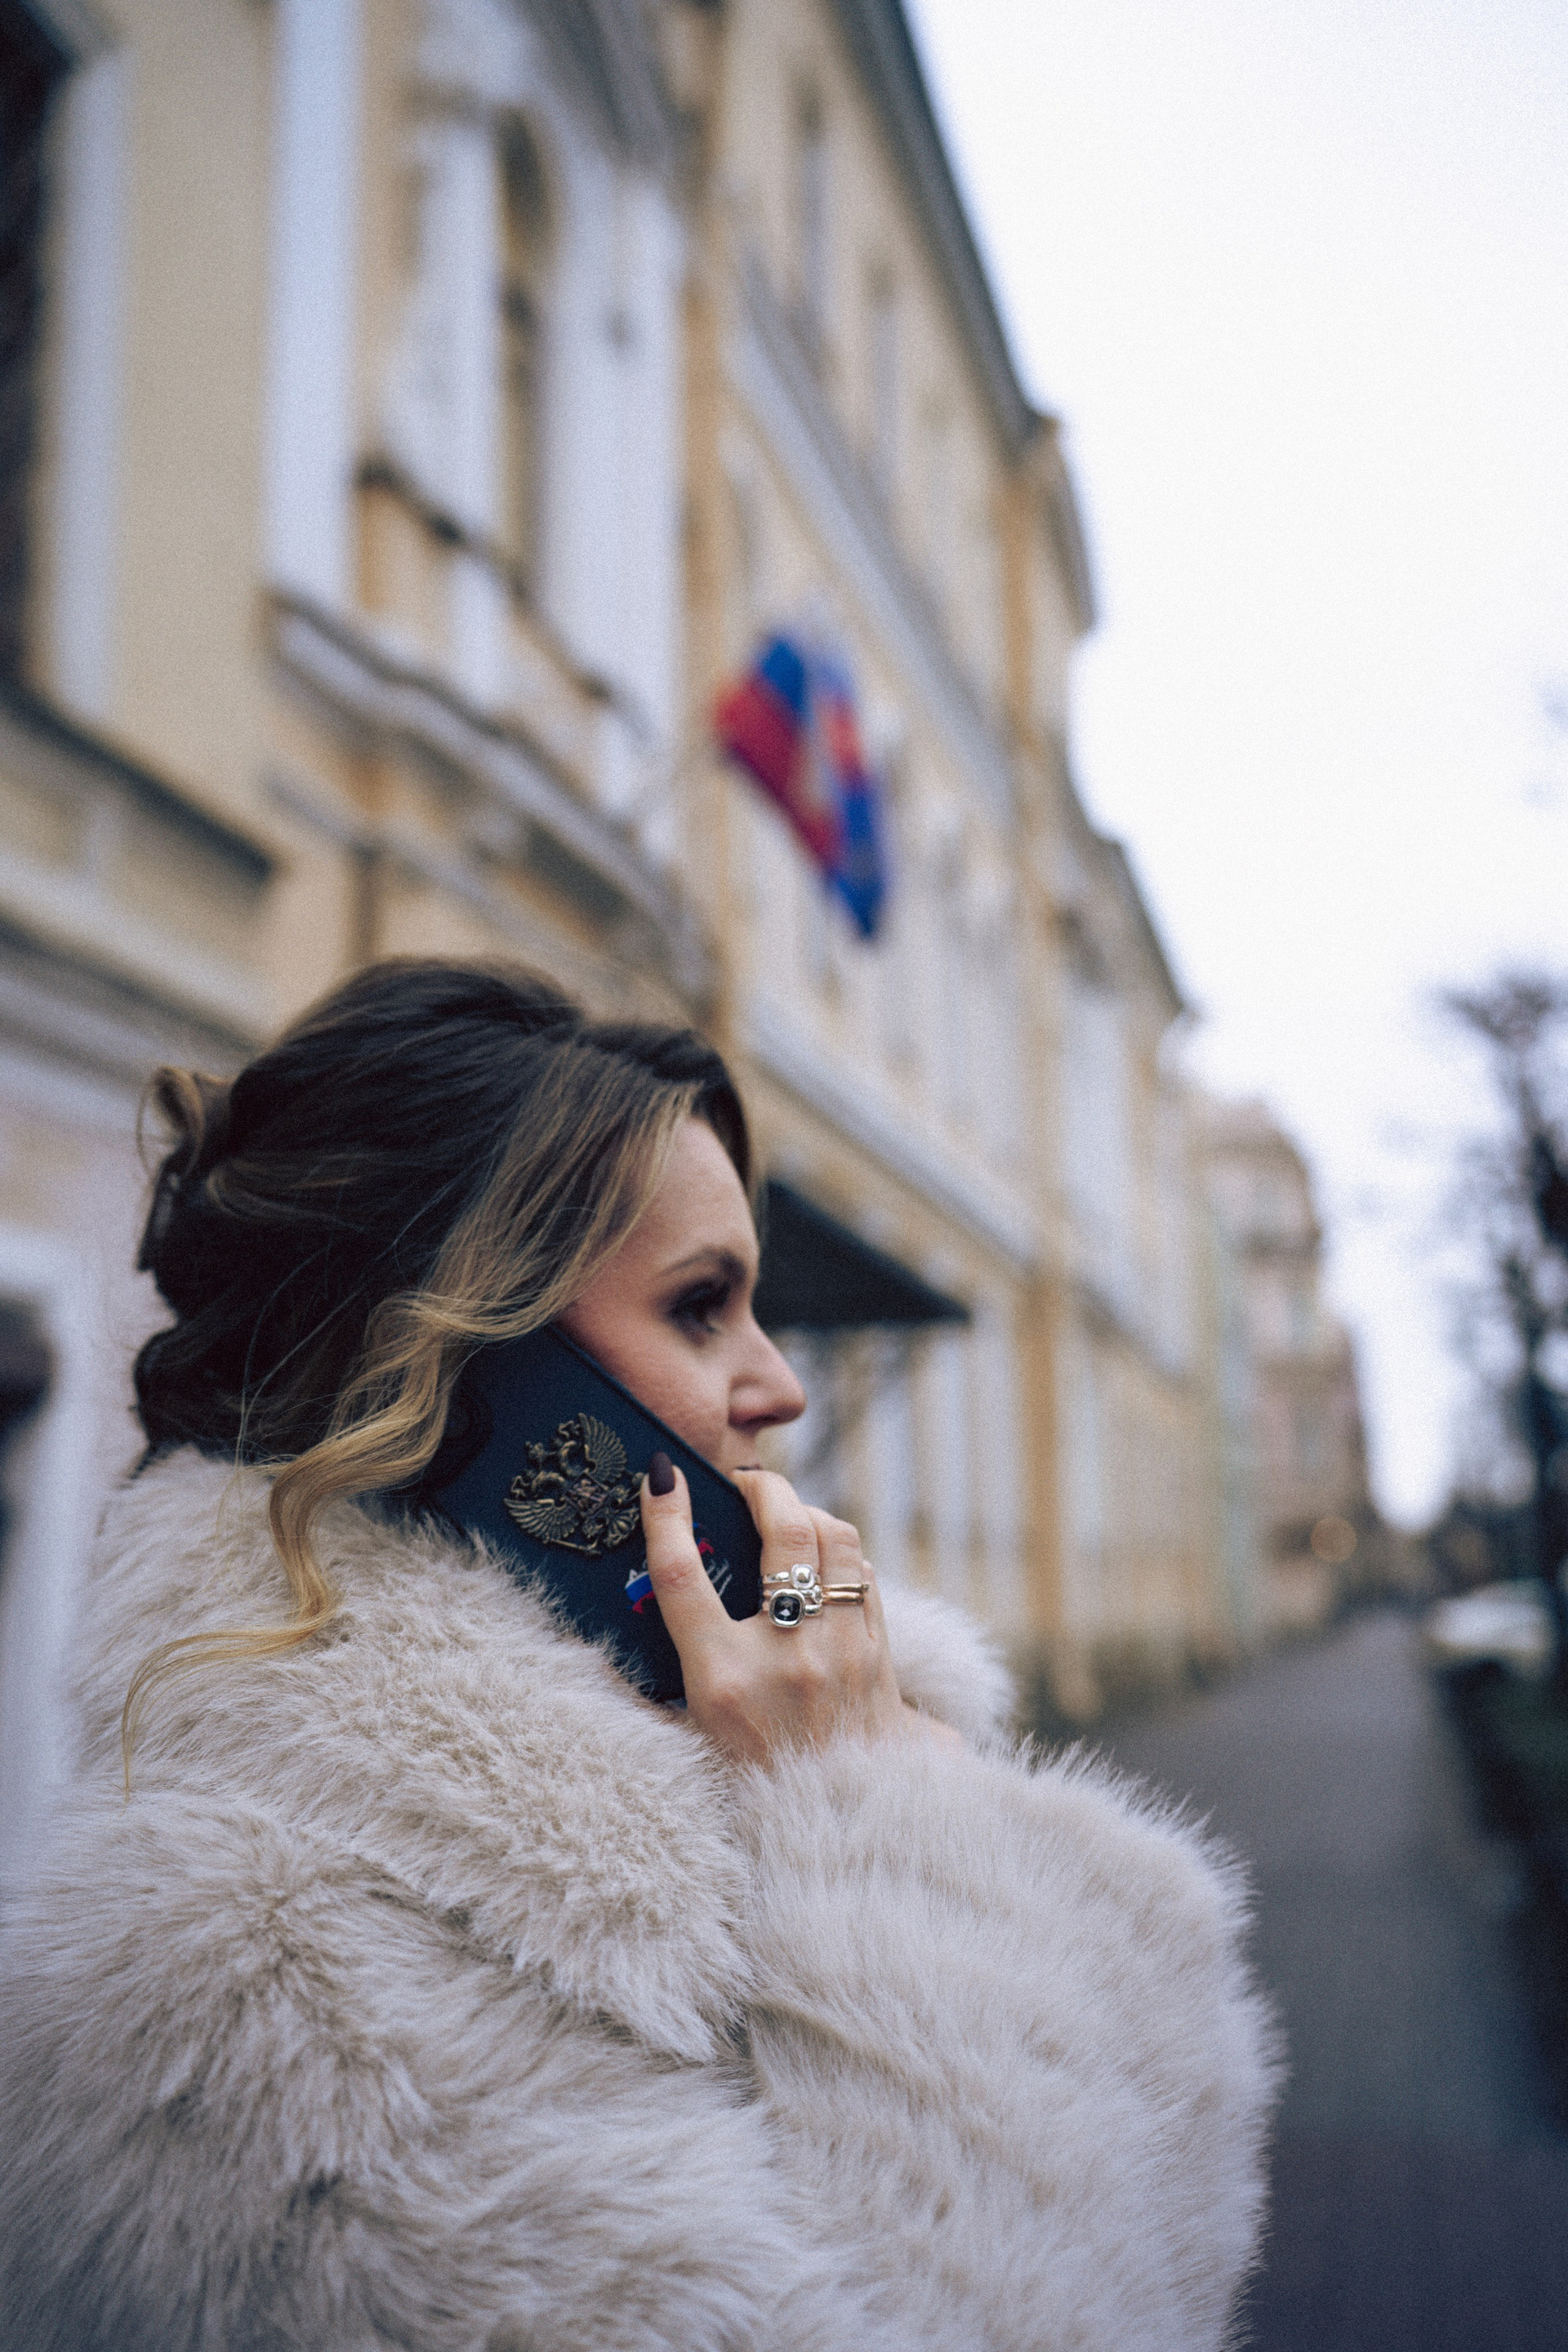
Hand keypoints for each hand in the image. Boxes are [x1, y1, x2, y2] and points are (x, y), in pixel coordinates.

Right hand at [639, 1459, 955, 1767]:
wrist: (837, 1837)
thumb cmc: (751, 1784)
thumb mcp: (690, 1736)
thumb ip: (654, 1684)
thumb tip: (615, 1634)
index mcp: (723, 1680)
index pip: (682, 1575)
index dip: (667, 1517)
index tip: (663, 1476)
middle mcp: (786, 1659)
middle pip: (783, 1532)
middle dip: (765, 1489)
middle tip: (748, 1482)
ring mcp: (841, 1656)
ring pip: (838, 1542)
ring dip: (810, 1514)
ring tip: (788, 1514)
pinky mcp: (879, 1659)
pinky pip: (865, 1579)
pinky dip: (844, 1558)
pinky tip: (824, 1564)